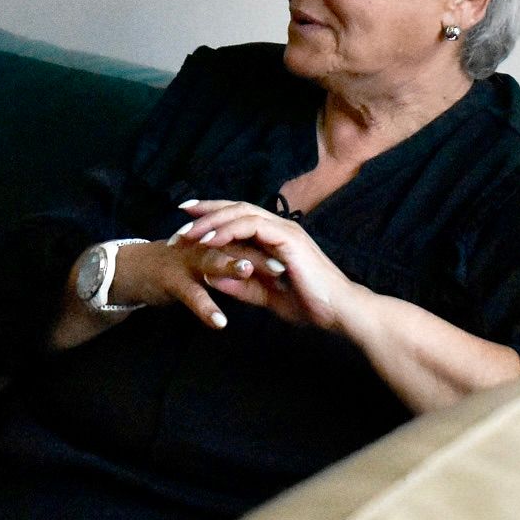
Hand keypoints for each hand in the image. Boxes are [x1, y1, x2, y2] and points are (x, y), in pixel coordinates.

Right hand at [113, 234, 284, 332]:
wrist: (135, 272)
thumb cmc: (176, 269)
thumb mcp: (208, 268)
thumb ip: (233, 272)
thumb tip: (264, 278)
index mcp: (216, 243)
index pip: (248, 243)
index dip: (270, 251)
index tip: (294, 265)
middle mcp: (203, 246)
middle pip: (234, 246)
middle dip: (258, 256)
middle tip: (282, 267)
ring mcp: (186, 260)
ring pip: (211, 260)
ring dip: (229, 266)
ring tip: (248, 274)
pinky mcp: (171, 279)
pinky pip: (190, 293)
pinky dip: (204, 307)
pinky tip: (219, 322)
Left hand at [168, 199, 363, 334]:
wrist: (339, 312)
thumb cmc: (309, 304)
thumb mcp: (266, 296)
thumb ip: (240, 284)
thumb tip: (210, 277)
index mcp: (276, 236)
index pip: (240, 216)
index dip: (213, 213)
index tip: (187, 217)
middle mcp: (280, 227)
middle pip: (236, 206)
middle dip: (206, 210)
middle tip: (180, 214)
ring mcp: (285, 230)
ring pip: (241, 212)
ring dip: (211, 221)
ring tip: (188, 232)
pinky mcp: (288, 238)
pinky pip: (252, 227)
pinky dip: (228, 231)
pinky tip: (209, 240)